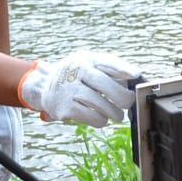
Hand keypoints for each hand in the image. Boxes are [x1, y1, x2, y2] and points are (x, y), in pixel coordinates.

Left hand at [0, 102, 22, 180]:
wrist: (0, 98)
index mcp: (13, 146)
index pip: (10, 167)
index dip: (3, 178)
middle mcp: (15, 142)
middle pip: (10, 163)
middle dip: (2, 173)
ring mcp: (12, 135)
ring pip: (7, 155)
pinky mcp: (7, 130)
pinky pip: (5, 146)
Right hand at [18, 50, 143, 126]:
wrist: (45, 86)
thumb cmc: (76, 75)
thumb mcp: (89, 64)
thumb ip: (110, 69)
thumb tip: (134, 79)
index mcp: (86, 59)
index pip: (107, 62)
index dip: (123, 68)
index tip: (136, 75)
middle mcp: (77, 71)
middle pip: (107, 86)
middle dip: (124, 98)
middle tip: (128, 104)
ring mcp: (70, 90)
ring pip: (103, 106)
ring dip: (114, 113)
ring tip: (116, 114)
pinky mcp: (66, 108)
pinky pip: (94, 118)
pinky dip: (102, 120)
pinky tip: (100, 117)